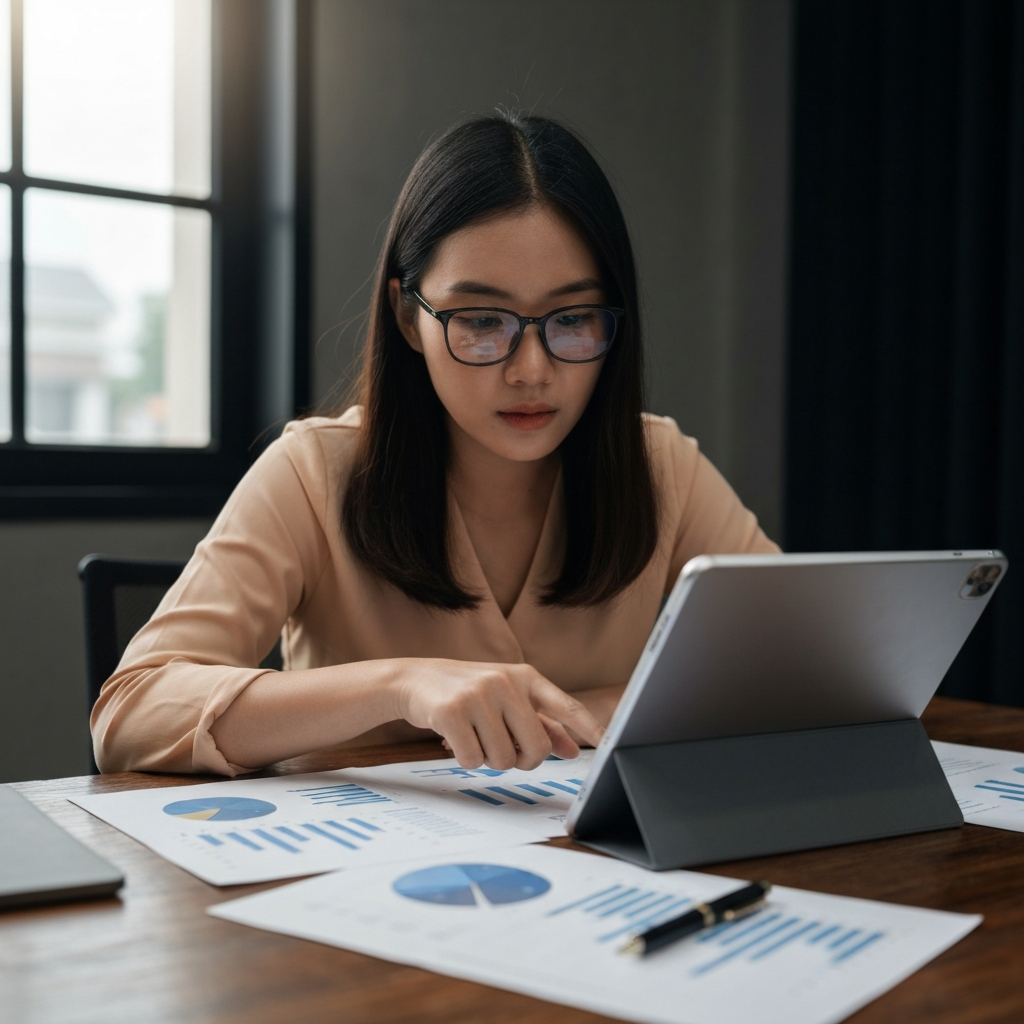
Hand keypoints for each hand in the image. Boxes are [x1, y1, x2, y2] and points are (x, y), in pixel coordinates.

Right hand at [395, 659, 603, 770]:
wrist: (415, 679)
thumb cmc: (468, 691)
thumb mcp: (506, 698)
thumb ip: (541, 722)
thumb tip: (574, 748)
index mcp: (525, 677)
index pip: (566, 706)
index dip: (589, 727)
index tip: (610, 744)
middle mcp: (505, 682)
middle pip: (536, 747)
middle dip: (523, 760)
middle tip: (507, 752)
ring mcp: (478, 695)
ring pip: (503, 759)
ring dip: (489, 759)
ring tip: (475, 736)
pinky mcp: (451, 712)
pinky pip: (473, 760)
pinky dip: (466, 759)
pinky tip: (456, 739)